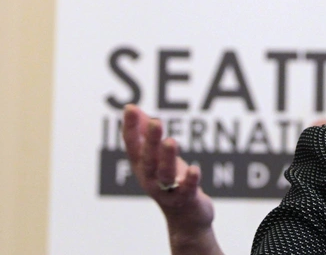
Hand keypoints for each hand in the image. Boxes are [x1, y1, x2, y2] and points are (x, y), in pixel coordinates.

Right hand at [122, 105, 221, 252]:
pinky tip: (195, 169)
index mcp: (142, 166)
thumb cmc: (169, 181)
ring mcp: (167, 191)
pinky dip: (190, 180)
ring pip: (165, 174)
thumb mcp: (155, 157)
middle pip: (148, 159)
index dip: (130, 128)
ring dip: (167, 158)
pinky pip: (187, 189)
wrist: (185, 218)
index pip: (133, 146)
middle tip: (156, 121)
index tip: (130, 109)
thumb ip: (144, 133)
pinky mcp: (186, 199)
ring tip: (171, 141)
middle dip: (151, 141)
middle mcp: (150, 179)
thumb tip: (131, 108)